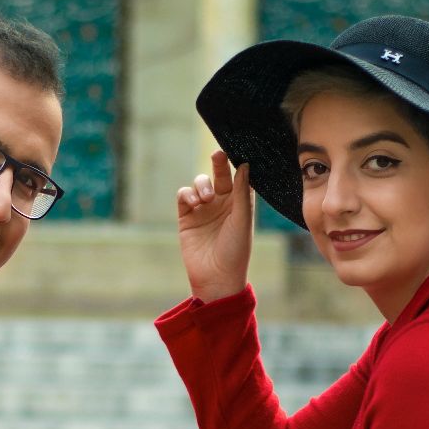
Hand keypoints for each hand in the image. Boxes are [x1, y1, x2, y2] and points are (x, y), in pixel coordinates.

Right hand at [176, 150, 253, 302]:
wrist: (216, 278)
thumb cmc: (236, 251)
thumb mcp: (242, 220)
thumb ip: (242, 192)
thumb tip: (244, 165)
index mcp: (240, 203)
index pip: (239, 176)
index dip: (237, 163)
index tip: (236, 151)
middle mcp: (222, 203)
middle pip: (219, 175)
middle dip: (218, 164)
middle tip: (218, 155)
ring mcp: (203, 209)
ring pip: (199, 183)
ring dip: (201, 185)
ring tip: (206, 198)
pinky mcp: (186, 217)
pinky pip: (184, 195)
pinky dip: (187, 194)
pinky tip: (194, 203)